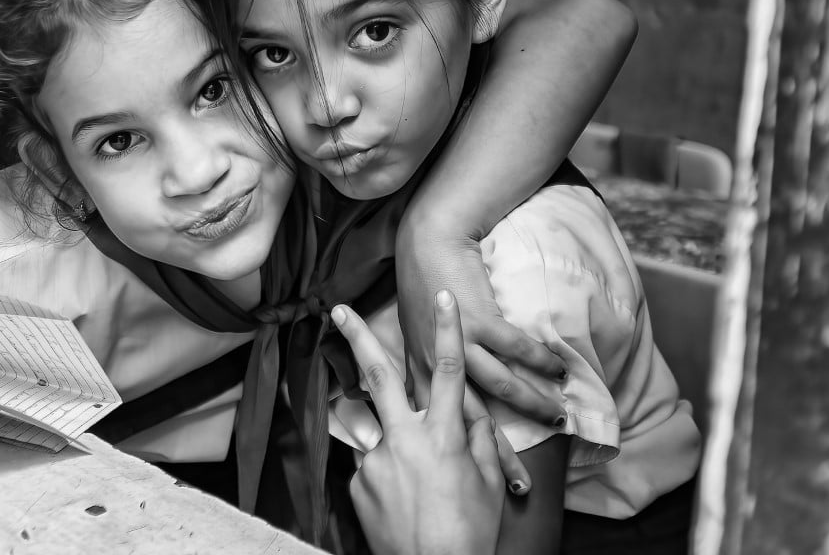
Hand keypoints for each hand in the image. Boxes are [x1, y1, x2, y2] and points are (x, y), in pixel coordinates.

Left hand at [334, 290, 504, 554]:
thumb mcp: (490, 481)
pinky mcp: (358, 482)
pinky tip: (405, 505)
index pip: (449, 370)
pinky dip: (389, 477)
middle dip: (358, 336)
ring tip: (419, 492)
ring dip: (394, 447)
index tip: (443, 298)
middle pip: (378, 374)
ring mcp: (376, 460)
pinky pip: (374, 467)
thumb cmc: (470, 531)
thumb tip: (468, 411)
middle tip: (339, 310)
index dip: (447, 330)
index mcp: (443, 435)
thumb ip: (478, 437)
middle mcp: (404, 439)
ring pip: (380, 432)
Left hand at [397, 229, 567, 494]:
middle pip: (473, 420)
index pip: (448, 431)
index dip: (469, 462)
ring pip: (500, 386)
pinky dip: (539, 361)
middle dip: (499, 456)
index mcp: (421, 376)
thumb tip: (453, 413)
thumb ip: (431, 380)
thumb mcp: (418, 345)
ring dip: (533, 405)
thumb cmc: (425, 295)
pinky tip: (560, 372)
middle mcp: (437, 366)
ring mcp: (457, 343)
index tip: (493, 490)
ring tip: (558, 420)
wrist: (425, 247)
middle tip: (524, 486)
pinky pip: (515, 348)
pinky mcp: (477, 319)